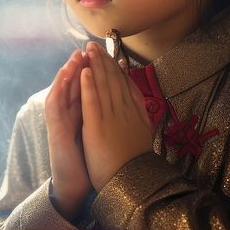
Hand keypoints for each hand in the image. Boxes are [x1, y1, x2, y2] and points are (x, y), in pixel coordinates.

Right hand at [44, 49, 90, 216]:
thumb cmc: (91, 160)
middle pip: (74, 85)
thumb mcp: (101, 134)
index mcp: (82, 115)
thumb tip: (121, 103)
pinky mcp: (55, 130)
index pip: (88, 88)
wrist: (77, 184)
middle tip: (88, 48)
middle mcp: (69, 115)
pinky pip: (55, 106)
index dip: (95, 70)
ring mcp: (60, 121)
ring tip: (75, 56)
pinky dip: (61, 90)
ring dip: (67, 72)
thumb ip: (105, 117)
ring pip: (62, 91)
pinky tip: (66, 77)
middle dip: (81, 65)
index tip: (104, 54)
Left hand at [80, 41, 153, 190]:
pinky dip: (89, 85)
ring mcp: (112, 118)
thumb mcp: (144, 135)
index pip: (124, 85)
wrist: (133, 185)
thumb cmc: (137, 164)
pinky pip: (93, 102)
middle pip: (114, 81)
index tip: (110, 54)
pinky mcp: (98, 127)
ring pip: (104, 86)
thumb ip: (141, 117)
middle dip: (104, 61)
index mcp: (134, 114)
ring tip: (89, 49)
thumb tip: (142, 103)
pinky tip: (85, 71)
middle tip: (95, 44)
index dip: (116, 68)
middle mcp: (125, 112)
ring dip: (96, 66)